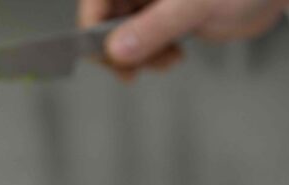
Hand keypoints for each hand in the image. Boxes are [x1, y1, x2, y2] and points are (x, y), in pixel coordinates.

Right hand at [78, 0, 288, 78]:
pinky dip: (153, 55)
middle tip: (132, 73)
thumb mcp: (196, 5)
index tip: (105, 55)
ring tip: (167, 62)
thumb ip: (156, 26)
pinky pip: (146, 40)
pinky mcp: (167, 17)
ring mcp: (154, 1)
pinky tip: (174, 57)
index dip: (93, 25)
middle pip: (106, 17)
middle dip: (117, 47)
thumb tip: (117, 50)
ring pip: (125, 33)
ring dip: (138, 56)